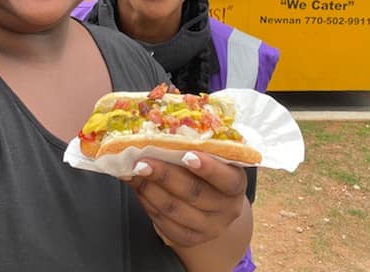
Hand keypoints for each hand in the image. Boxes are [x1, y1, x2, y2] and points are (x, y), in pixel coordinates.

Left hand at [124, 151, 246, 248]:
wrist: (215, 203)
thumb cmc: (211, 170)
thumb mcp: (214, 158)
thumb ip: (197, 146)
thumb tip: (164, 131)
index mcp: (236, 183)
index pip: (225, 178)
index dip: (207, 168)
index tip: (186, 155)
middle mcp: (226, 209)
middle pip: (193, 193)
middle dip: (163, 175)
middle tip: (141, 162)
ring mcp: (208, 228)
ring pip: (174, 210)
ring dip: (148, 189)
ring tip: (132, 172)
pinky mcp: (189, 238)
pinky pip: (163, 223)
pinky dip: (147, 203)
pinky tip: (138, 188)